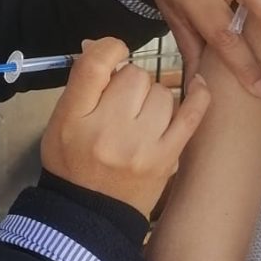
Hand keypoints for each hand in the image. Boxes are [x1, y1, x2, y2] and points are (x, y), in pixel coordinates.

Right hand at [41, 38, 211, 216]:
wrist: (90, 214)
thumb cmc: (73, 162)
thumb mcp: (61, 120)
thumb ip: (83, 82)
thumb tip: (101, 47)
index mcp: (74, 119)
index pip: (96, 64)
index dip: (109, 49)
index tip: (113, 54)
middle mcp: (109, 132)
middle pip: (134, 75)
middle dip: (129, 81)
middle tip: (121, 102)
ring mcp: (142, 146)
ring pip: (161, 92)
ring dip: (152, 96)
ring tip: (139, 116)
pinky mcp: (168, 157)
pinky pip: (191, 114)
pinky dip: (198, 95)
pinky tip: (198, 84)